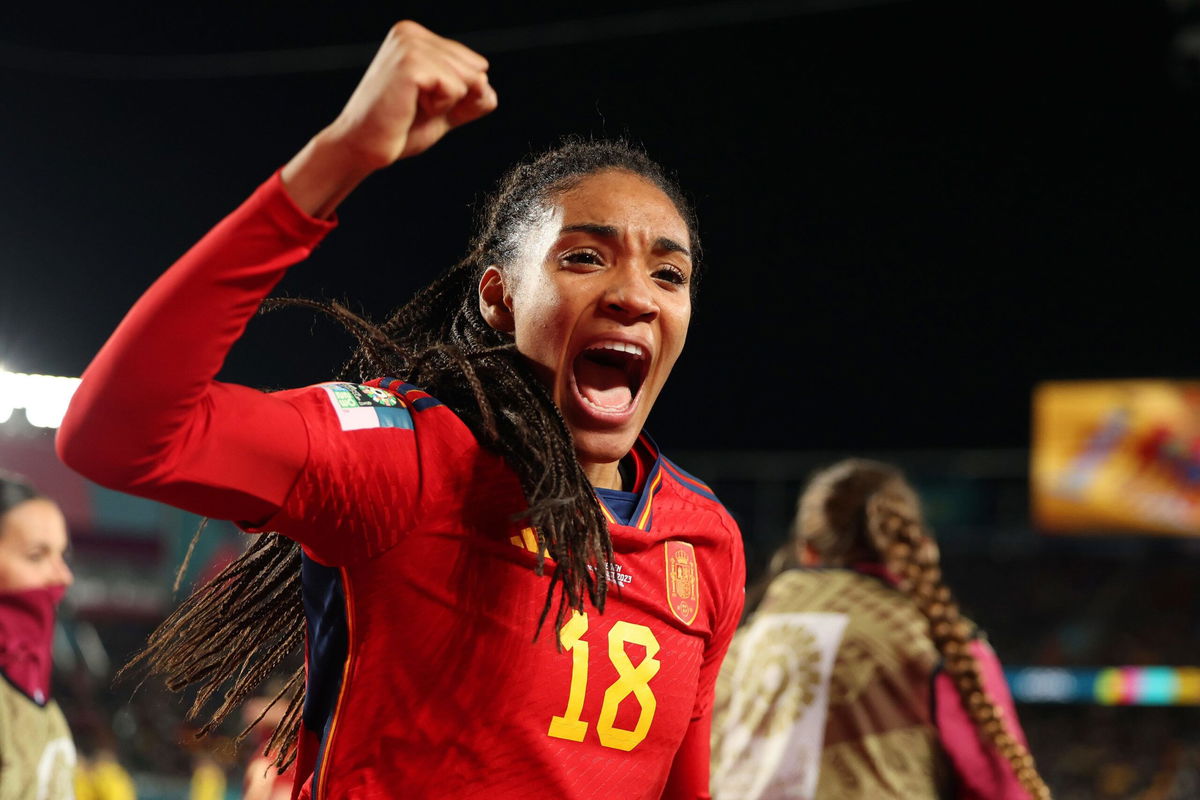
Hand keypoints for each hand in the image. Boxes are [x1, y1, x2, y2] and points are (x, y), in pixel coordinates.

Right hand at [282, 21, 496, 216]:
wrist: (362, 148)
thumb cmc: (398, 130)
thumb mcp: (445, 110)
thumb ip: (472, 97)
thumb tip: (487, 86)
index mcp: (416, 37)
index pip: (474, 64)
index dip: (459, 95)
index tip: (421, 103)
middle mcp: (410, 33)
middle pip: (475, 69)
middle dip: (455, 99)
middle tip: (414, 107)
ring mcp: (409, 44)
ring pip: (468, 78)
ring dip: (445, 104)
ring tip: (410, 106)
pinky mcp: (411, 63)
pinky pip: (456, 88)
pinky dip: (440, 107)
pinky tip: (410, 107)